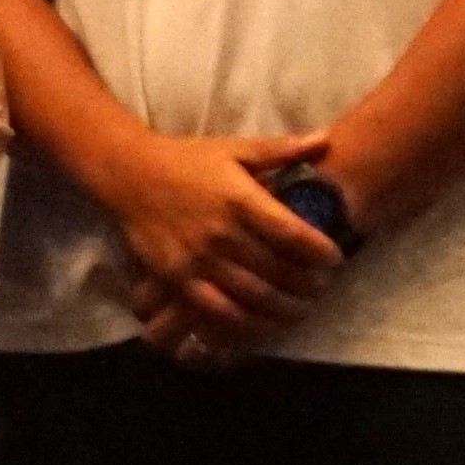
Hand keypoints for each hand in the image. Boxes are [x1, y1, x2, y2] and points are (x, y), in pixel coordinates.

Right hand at [101, 129, 341, 355]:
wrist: (130, 174)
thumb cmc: (187, 160)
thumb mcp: (235, 149)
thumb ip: (282, 150)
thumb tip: (326, 140)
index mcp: (241, 199)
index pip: (295, 235)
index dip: (322, 253)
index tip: (334, 259)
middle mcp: (223, 233)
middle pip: (280, 271)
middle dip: (308, 285)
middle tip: (321, 287)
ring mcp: (199, 259)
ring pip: (254, 296)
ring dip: (284, 309)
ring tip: (301, 309)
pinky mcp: (178, 278)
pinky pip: (218, 311)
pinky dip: (246, 323)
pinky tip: (262, 324)